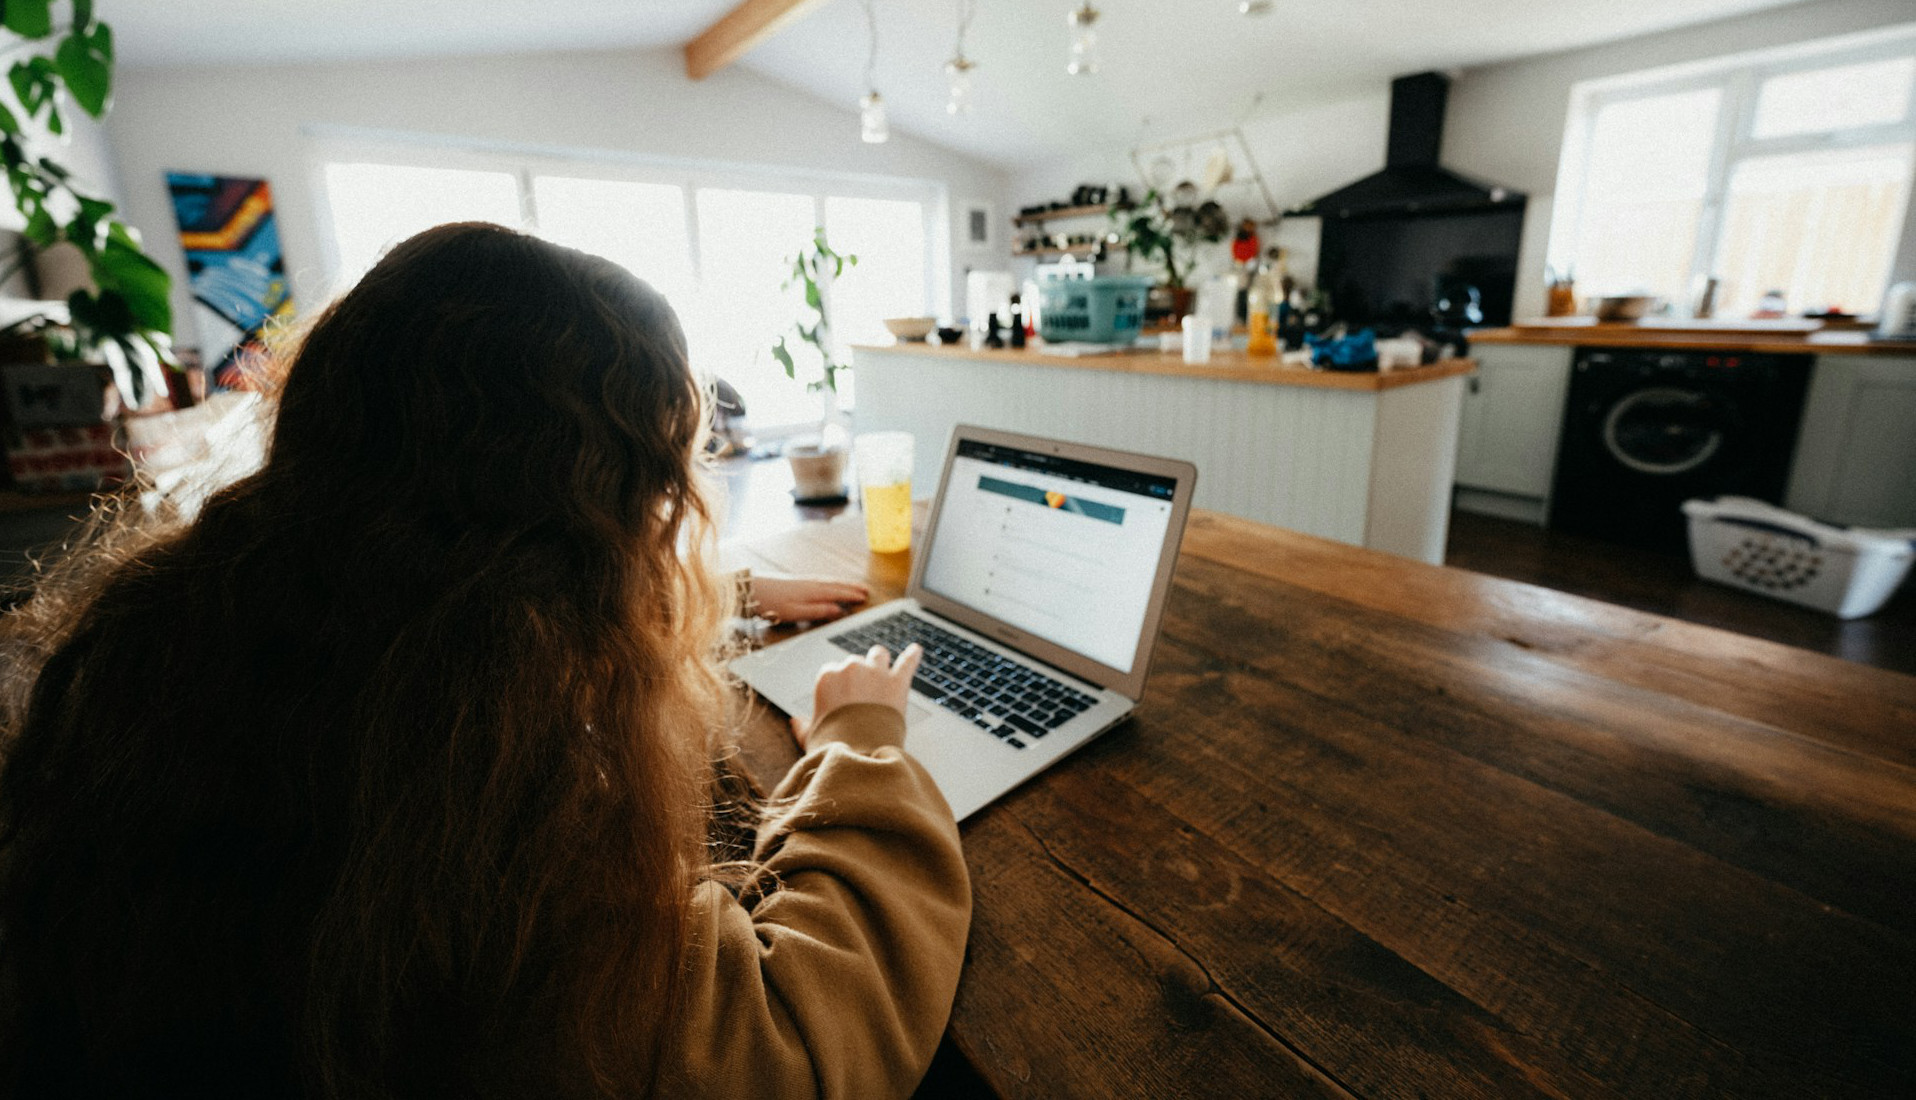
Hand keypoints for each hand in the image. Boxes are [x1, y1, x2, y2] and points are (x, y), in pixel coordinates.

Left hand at [750, 574, 868, 623]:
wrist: (750, 590)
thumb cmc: (771, 603)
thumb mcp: (796, 612)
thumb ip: (818, 611)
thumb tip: (838, 610)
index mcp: (813, 591)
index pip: (838, 592)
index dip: (852, 595)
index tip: (865, 597)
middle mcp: (810, 584)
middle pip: (836, 585)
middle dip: (851, 587)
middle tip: (866, 590)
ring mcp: (803, 582)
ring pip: (829, 582)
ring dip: (842, 584)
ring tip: (853, 587)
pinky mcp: (796, 583)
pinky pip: (821, 582)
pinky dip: (831, 583)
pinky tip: (829, 586)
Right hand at [792, 643, 922, 750]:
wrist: (860, 755)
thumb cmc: (834, 746)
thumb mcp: (812, 736)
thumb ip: (803, 726)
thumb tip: (795, 722)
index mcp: (827, 677)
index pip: (833, 670)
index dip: (839, 684)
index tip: (842, 696)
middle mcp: (851, 668)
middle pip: (856, 663)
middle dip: (859, 675)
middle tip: (862, 693)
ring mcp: (876, 673)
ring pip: (878, 655)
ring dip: (880, 662)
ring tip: (883, 669)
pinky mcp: (897, 682)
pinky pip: (907, 662)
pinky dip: (913, 656)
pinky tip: (916, 651)